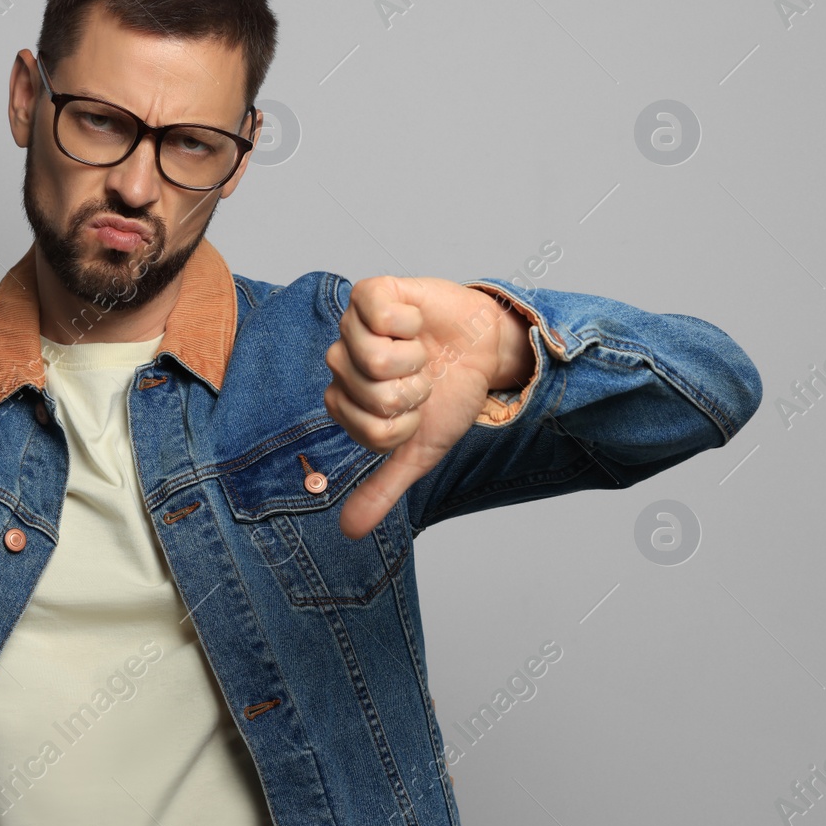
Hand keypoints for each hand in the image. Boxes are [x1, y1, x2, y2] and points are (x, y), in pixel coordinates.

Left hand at [324, 276, 531, 539]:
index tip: (417, 411)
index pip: (370, 429)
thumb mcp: (418, 450)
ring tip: (421, 350)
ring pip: (374, 357)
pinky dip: (410, 321)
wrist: (484, 351)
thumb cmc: (448, 395)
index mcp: (345, 401)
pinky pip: (379, 313)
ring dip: (415, 359)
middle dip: (414, 392)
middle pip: (373, 394)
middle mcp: (341, 363)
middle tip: (423, 378)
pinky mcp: (371, 293)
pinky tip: (415, 322)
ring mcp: (352, 326)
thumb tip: (349, 532)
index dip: (406, 424)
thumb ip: (382, 489)